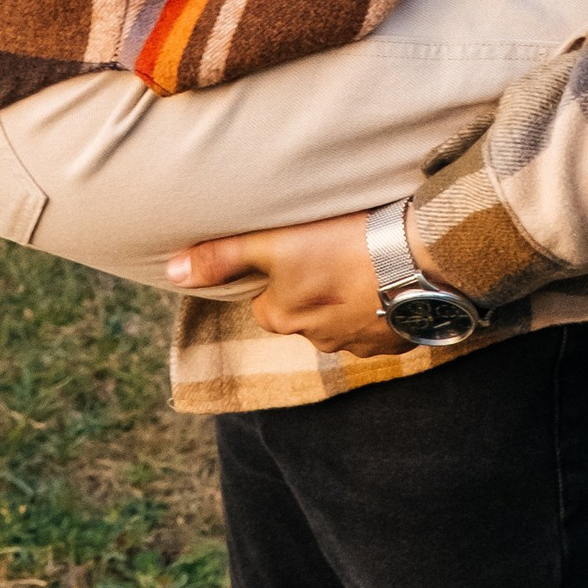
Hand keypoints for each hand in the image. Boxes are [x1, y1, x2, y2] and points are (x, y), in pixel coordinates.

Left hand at [165, 209, 404, 357]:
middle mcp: (318, 341)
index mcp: (284, 318)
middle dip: (314, 289)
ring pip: (345, 320)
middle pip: (305, 313)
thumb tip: (171, 272)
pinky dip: (385, 306)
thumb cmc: (341, 245)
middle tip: (333, 252)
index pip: (267, 302)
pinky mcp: (398, 340)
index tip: (296, 252)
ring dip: (351, 299)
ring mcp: (361, 344)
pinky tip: (394, 279)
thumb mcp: (275, 243)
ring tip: (367, 262)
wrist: (416, 258)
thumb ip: (224, 257)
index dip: (277, 276)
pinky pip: (383, 325)